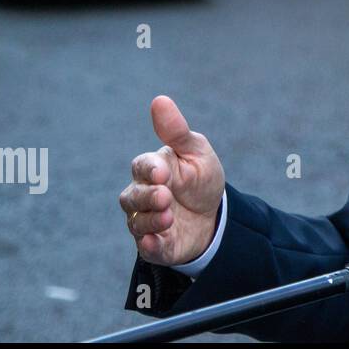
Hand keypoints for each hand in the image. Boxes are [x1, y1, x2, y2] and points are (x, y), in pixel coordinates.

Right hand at [118, 96, 225, 266]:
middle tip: (166, 196)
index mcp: (152, 169)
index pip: (141, 167)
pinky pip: (147, 247)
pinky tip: (154, 241)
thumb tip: (160, 100)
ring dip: (150, 220)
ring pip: (136, 222)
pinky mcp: (156, 245)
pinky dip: (149, 245)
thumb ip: (176, 131)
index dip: (149, 170)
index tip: (162, 172)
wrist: (217, 214)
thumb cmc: (201, 178)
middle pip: (132, 197)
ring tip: (169, 216)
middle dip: (148, 197)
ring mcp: (146, 221)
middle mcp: (142, 196)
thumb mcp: (196, 152)